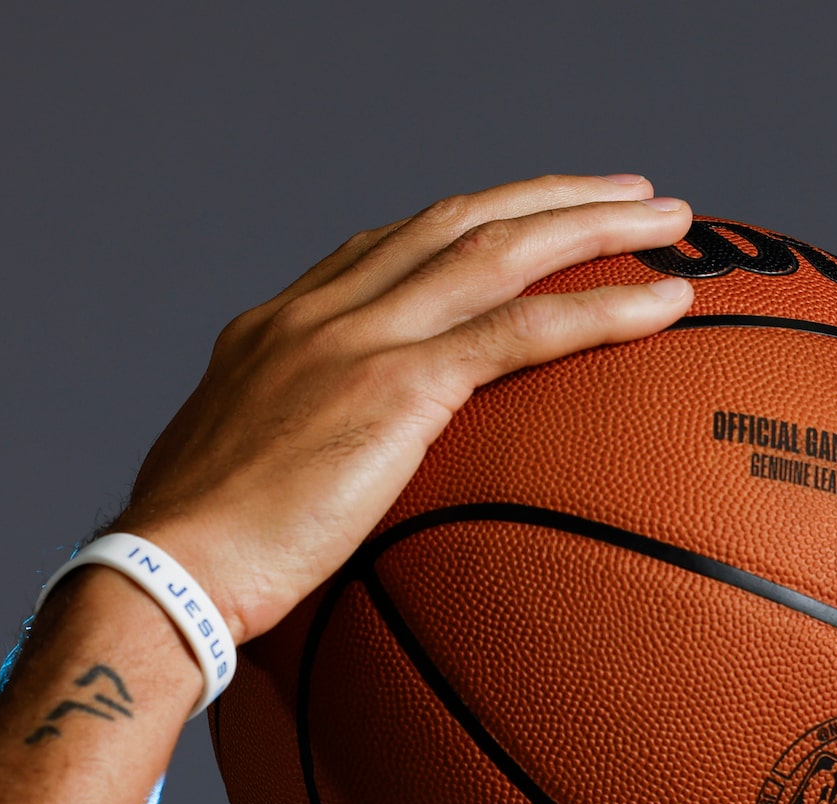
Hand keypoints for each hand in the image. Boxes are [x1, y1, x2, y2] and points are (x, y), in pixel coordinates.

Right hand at [113, 176, 694, 639]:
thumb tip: (337, 506)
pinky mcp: (396, 387)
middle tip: (631, 194)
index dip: (471, 222)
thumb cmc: (202, 566)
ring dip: (596, 226)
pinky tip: (665, 306)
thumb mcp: (248, 488)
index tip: (527, 218)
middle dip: (551, 198)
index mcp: (282, 327)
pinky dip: (602, 310)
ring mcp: (359, 340)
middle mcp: (321, 312)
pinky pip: (522, 332)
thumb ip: (303, 468)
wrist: (166, 576)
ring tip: (670, 222)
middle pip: (459, 221)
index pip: (392, 245)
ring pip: (500, 250)